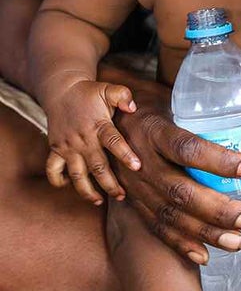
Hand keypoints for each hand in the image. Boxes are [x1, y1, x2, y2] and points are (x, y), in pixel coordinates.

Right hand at [44, 81, 138, 204]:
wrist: (61, 91)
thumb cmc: (89, 93)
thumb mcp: (108, 89)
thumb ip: (123, 96)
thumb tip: (133, 107)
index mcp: (98, 125)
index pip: (113, 142)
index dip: (125, 154)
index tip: (137, 167)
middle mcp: (82, 139)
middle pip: (97, 166)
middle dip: (110, 184)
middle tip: (122, 195)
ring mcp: (67, 146)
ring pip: (77, 174)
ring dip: (87, 190)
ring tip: (100, 201)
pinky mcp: (56, 149)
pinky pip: (53, 170)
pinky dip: (59, 181)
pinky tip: (71, 187)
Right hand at [110, 86, 240, 263]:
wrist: (107, 125)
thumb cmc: (153, 111)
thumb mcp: (171, 103)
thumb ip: (205, 115)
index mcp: (153, 132)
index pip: (186, 148)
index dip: (217, 160)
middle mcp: (141, 162)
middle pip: (180, 191)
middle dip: (218, 210)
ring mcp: (134, 187)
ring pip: (170, 215)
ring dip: (206, 233)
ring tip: (238, 241)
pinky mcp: (133, 204)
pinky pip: (156, 228)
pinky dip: (181, 244)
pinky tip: (206, 256)